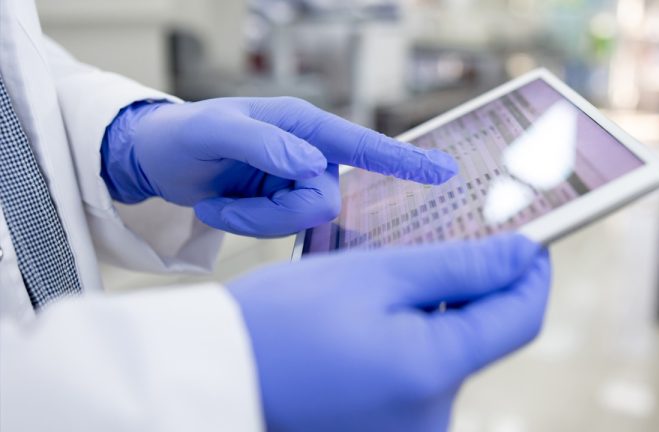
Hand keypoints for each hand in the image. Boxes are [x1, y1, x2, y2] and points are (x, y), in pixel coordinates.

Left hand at [101, 97, 457, 236]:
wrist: (158, 161)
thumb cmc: (182, 135)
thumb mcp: (212, 131)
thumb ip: (263, 142)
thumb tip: (309, 165)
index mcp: (301, 125)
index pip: (361, 143)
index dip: (402, 161)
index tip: (444, 172)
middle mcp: (307, 152)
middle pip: (323, 200)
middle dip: (273, 212)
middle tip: (224, 204)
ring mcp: (295, 181)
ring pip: (302, 221)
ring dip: (255, 221)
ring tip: (217, 205)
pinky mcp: (281, 205)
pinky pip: (282, 231)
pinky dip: (247, 227)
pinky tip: (219, 209)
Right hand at [228, 234, 550, 431]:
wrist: (213, 377)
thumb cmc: (283, 319)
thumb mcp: (375, 275)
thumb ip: (461, 266)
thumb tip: (525, 255)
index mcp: (432, 373)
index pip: (521, 317)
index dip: (530, 274)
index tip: (527, 241)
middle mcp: (431, 420)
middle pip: (478, 338)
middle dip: (463, 293)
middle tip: (419, 255)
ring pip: (444, 357)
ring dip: (428, 319)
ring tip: (372, 295)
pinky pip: (416, 381)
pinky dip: (405, 346)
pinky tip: (363, 327)